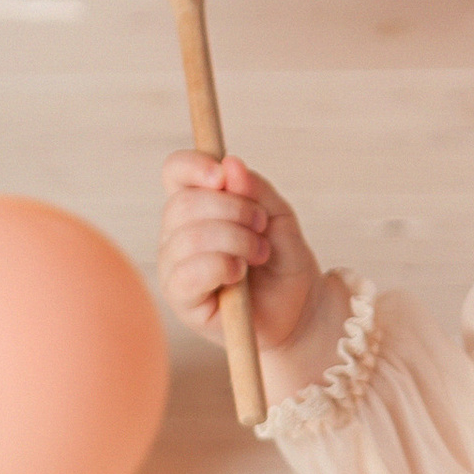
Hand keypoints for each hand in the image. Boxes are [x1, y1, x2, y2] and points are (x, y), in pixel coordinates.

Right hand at [158, 151, 329, 362]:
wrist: (299, 308)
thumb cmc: (283, 261)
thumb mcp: (279, 216)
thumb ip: (255, 189)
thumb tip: (230, 165)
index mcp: (197, 205)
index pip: (175, 172)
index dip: (193, 165)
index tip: (222, 176)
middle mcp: (177, 232)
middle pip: (184, 203)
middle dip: (234, 210)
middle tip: (262, 228)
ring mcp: (174, 265)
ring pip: (190, 236)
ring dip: (237, 241)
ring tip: (260, 255)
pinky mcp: (180, 298)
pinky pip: (188, 273)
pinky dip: (221, 267)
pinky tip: (239, 274)